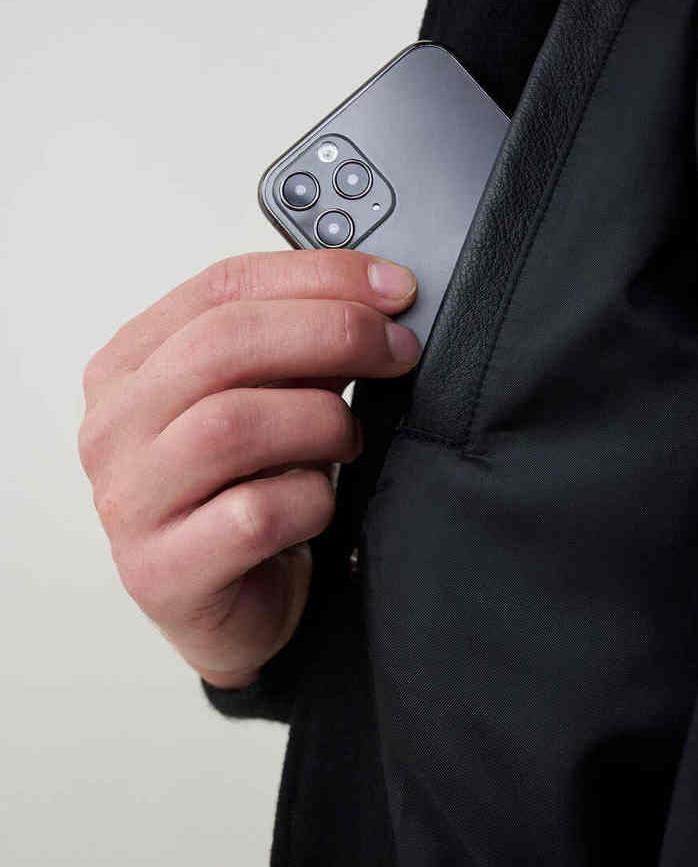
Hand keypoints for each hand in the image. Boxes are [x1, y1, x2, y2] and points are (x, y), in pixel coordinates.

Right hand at [78, 250, 418, 688]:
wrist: (239, 606)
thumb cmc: (251, 491)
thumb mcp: (268, 401)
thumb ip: (296, 348)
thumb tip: (375, 299)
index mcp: (131, 366)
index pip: (220, 288)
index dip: (316, 276)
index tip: (391, 287)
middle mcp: (115, 426)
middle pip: (221, 345)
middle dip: (331, 334)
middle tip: (397, 348)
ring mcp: (128, 501)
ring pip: (231, 426)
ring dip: (320, 422)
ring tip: (349, 440)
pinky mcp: (161, 571)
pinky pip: (252, 514)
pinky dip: (309, 501)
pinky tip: (320, 505)